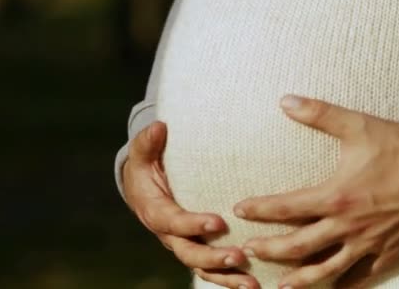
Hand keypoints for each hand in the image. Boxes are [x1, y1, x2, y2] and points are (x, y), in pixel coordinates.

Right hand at [124, 121, 258, 288]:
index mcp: (155, 212)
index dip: (193, 224)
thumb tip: (159, 126)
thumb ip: (148, 143)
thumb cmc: (147, 167)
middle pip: (189, 253)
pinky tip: (256, 285)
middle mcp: (170, 234)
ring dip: (227, 278)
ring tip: (252, 284)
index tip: (218, 222)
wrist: (144, 189)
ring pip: (203, 269)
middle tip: (239, 256)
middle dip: (213, 258)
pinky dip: (231, 280)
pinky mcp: (198, 250)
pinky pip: (213, 271)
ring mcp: (184, 245)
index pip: (174, 222)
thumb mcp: (143, 153)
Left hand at [233, 95, 398, 287]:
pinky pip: (363, 275)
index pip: (285, 207)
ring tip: (280, 286)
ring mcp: (368, 243)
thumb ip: (319, 113)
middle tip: (248, 251)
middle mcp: (347, 225)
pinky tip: (334, 288)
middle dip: (269, 249)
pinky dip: (345, 284)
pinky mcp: (389, 252)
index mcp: (335, 196)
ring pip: (327, 269)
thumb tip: (285, 100)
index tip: (239, 211)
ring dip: (300, 278)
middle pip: (298, 246)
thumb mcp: (357, 125)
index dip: (259, 210)